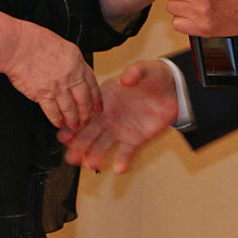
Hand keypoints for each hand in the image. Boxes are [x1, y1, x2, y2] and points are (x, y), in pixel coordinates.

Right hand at [4, 21, 100, 130]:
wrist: (18, 46)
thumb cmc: (34, 41)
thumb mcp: (63, 46)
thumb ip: (71, 61)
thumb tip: (74, 71)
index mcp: (77, 62)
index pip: (92, 84)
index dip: (96, 98)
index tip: (98, 107)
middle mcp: (70, 76)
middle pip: (83, 100)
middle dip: (86, 113)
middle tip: (87, 121)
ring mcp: (57, 87)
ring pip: (70, 108)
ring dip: (73, 119)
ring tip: (74, 125)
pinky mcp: (42, 95)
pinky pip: (52, 111)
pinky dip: (56, 119)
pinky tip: (58, 123)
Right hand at [58, 59, 179, 172]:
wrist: (173, 90)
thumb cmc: (156, 77)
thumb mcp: (146, 69)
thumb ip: (135, 72)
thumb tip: (125, 78)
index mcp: (106, 99)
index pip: (87, 112)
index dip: (75, 123)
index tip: (64, 133)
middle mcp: (109, 117)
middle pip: (90, 133)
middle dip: (79, 145)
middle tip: (71, 156)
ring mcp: (120, 130)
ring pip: (103, 146)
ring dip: (95, 156)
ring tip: (88, 164)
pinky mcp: (135, 140)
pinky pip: (126, 152)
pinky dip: (122, 161)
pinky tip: (118, 168)